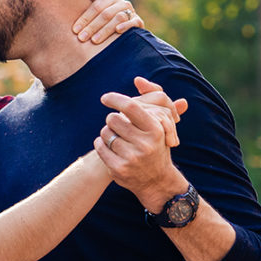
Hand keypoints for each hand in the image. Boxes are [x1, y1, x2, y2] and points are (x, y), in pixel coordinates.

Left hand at [72, 0, 142, 43]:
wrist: (123, 23)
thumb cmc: (104, 14)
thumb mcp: (97, 4)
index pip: (96, 6)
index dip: (85, 18)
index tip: (75, 30)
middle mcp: (121, 3)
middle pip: (105, 14)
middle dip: (92, 27)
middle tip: (82, 38)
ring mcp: (131, 12)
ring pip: (118, 18)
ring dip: (105, 30)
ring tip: (94, 40)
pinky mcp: (138, 21)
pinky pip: (133, 22)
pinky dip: (126, 26)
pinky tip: (117, 31)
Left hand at [94, 88, 188, 211]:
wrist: (157, 181)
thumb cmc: (156, 145)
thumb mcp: (160, 124)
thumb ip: (152, 100)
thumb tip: (138, 79)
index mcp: (156, 130)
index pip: (131, 107)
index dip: (115, 99)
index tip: (105, 98)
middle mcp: (145, 144)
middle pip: (113, 119)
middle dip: (112, 120)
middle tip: (117, 126)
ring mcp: (132, 158)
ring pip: (105, 133)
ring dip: (107, 133)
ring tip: (116, 138)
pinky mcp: (119, 169)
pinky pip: (100, 147)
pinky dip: (100, 144)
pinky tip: (107, 146)